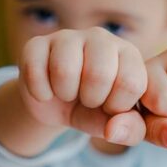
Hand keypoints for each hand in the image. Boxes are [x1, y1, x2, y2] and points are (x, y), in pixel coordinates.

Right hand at [18, 27, 147, 145]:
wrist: (57, 105)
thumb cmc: (94, 110)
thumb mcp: (115, 123)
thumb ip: (128, 128)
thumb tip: (113, 129)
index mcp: (128, 54)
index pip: (131, 82)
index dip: (117, 106)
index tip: (109, 106)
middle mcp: (101, 38)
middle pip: (99, 74)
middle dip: (91, 99)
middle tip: (88, 100)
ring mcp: (68, 36)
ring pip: (64, 69)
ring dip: (65, 93)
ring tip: (68, 93)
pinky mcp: (36, 43)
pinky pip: (35, 70)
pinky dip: (40, 92)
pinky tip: (47, 90)